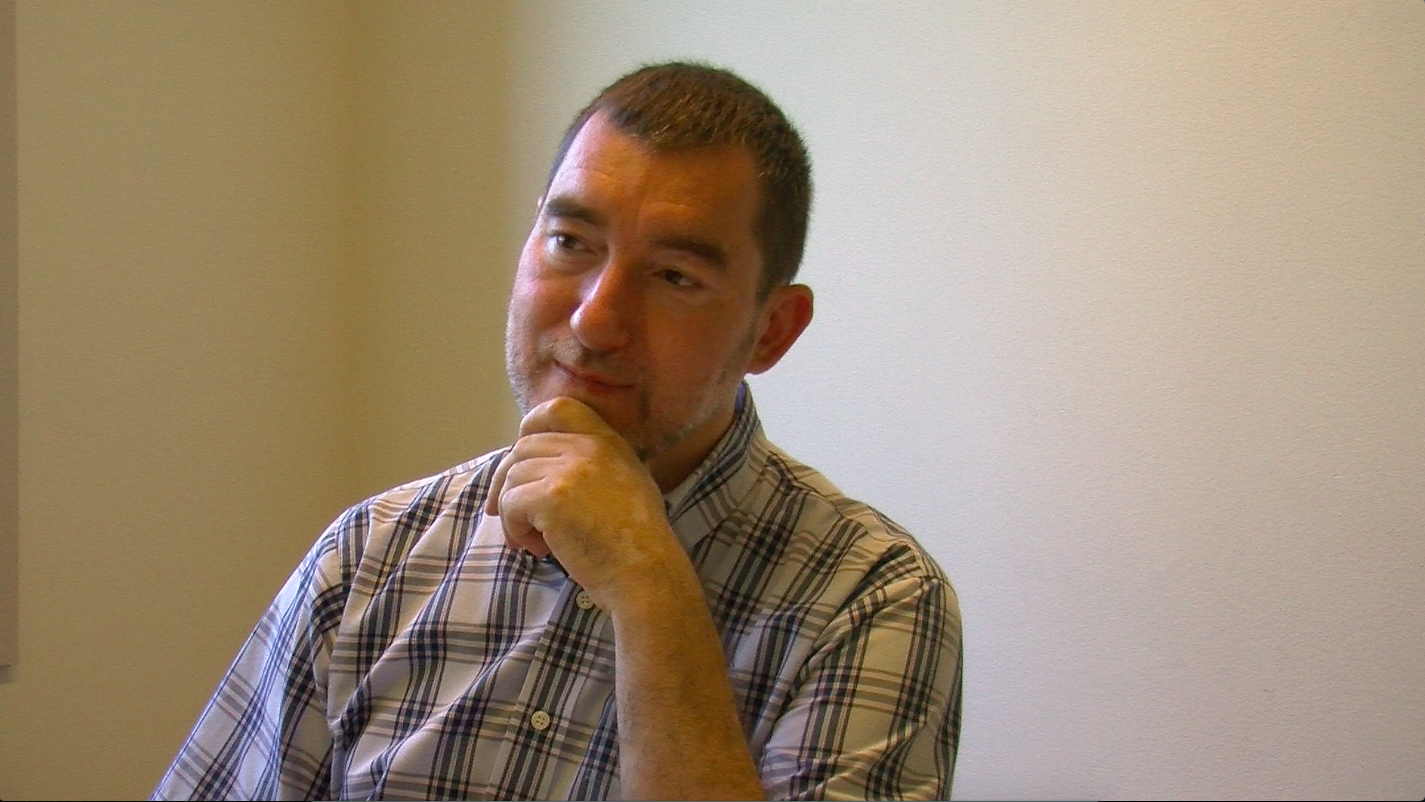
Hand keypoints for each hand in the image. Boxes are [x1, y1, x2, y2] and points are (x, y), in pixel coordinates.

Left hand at [484, 396, 685, 611]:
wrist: (646, 571)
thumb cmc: (637, 543)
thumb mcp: (628, 485)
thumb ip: (595, 467)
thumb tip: (545, 472)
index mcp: (608, 441)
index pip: (558, 408)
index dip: (530, 427)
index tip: (521, 460)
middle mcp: (589, 447)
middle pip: (523, 448)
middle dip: (508, 483)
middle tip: (511, 516)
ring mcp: (570, 469)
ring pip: (512, 478)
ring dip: (513, 513)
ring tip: (535, 542)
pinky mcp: (551, 496)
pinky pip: (511, 503)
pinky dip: (514, 529)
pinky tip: (537, 548)